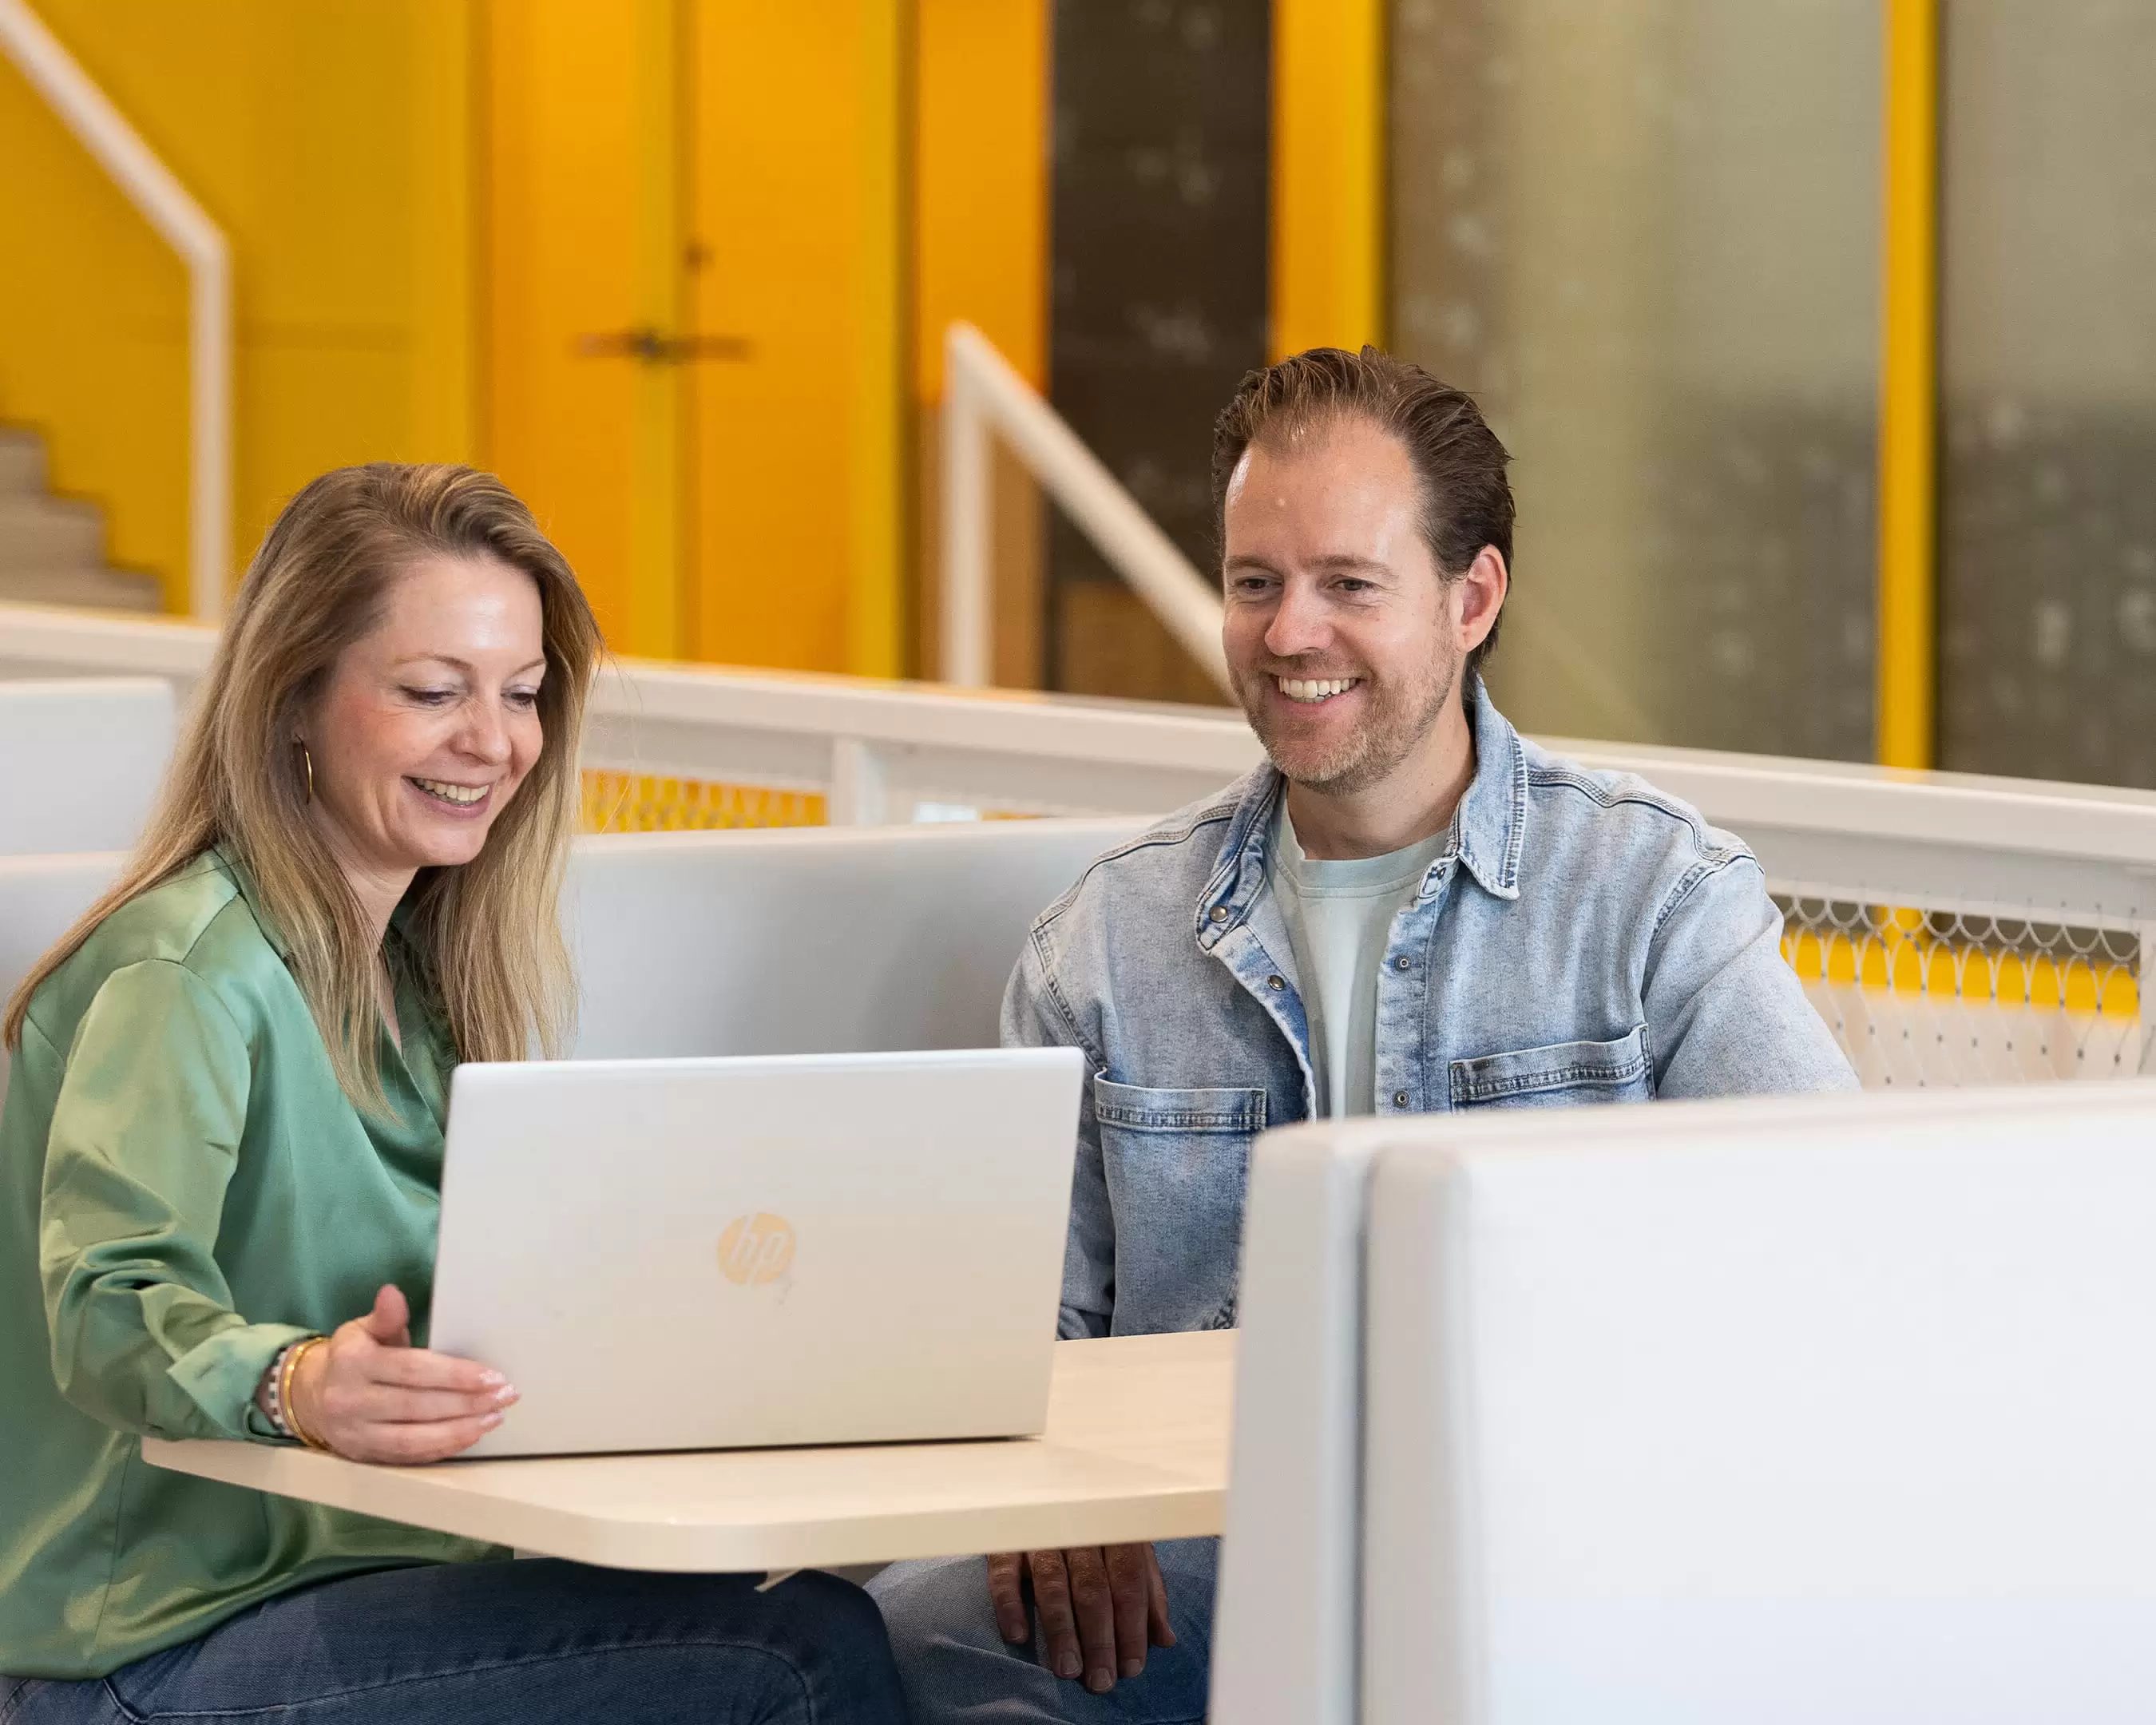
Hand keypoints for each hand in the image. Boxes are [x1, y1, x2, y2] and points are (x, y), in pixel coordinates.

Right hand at [286, 1284, 515, 1462]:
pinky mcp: (363, 1456)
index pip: (412, 1370)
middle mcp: (350, 1401)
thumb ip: (386, 1317)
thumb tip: (393, 1293)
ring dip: (460, 1430)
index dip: (455, 1375)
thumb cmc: (351, 1358)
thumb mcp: (362, 1330)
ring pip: (414, 1438)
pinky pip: (408, 1457)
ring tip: (494, 1418)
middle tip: (505, 1396)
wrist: (310, 1397)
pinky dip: (442, 1448)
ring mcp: (355, 1434)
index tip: (492, 1376)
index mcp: (353, 1363)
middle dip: (467, 1403)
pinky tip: (470, 1435)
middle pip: (418, 1406)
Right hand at [987, 1544, 1174, 1692]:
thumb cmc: (1095, 1534)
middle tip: (1099, 1681)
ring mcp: (1040, 1535)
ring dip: (1061, 1630)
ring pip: (1052, 1583)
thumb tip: (1165, 1640)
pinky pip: (1004, 1574)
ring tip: (1067, 1669)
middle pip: (1092, 1587)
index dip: (1132, 1626)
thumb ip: (1147, 1596)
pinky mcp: (1005, 1543)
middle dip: (1098, 1638)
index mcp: (1115, 1533)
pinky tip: (1018, 1636)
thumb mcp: (1128, 1555)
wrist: (1040, 1492)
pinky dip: (1010, 1605)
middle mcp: (1079, 1531)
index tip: (1130, 1668)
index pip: (1128, 1581)